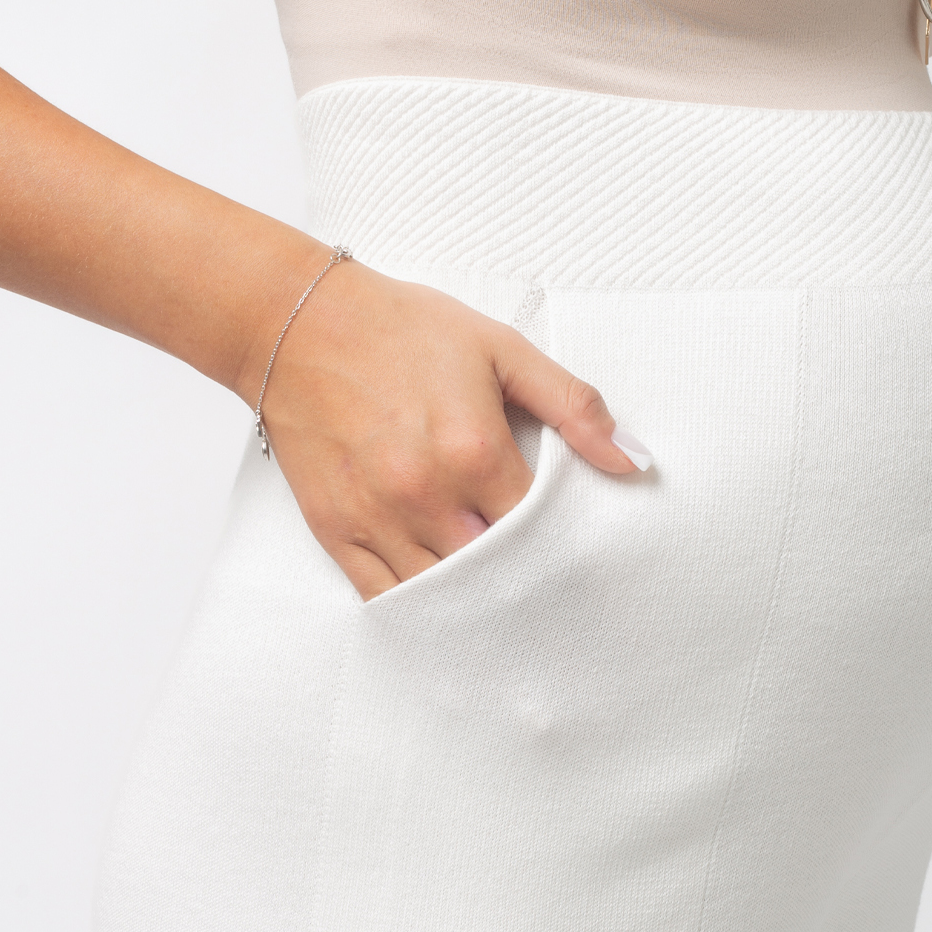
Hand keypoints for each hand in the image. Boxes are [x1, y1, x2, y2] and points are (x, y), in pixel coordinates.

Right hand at [247, 260, 649, 599]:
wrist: (296, 322)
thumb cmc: (402, 331)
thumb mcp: (501, 350)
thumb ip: (573, 406)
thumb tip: (634, 461)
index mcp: (473, 450)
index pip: (539, 529)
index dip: (561, 546)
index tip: (575, 553)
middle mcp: (426, 493)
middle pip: (495, 572)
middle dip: (523, 581)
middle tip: (549, 595)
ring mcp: (377, 518)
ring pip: (442, 595)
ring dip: (475, 603)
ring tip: (501, 604)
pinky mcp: (336, 530)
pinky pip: (384, 597)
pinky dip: (418, 609)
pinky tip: (445, 609)